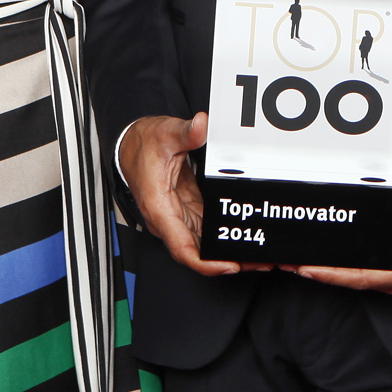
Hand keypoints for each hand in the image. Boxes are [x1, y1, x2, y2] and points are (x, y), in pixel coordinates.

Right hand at [124, 112, 243, 277]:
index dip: (206, 263)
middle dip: (227, 260)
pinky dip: (224, 236)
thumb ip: (185, 132)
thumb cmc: (143, 145)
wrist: (132, 144)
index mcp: (160, 208)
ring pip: (205, 244)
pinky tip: (243, 236)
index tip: (228, 265)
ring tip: (259, 255)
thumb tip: (201, 126)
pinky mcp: (187, 211)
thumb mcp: (165, 134)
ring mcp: (179, 217)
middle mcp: (168, 219)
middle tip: (259, 261)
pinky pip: (207, 230)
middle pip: (199, 251)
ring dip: (228, 251)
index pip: (182, 248)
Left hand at [296, 136, 391, 300]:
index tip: (306, 269)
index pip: (361, 277)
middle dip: (324, 272)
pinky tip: (335, 263)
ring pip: (364, 283)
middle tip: (292, 262)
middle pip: (357, 282)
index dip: (331, 274)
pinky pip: (372, 279)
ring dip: (336, 274)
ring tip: (305, 264)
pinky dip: (352, 272)